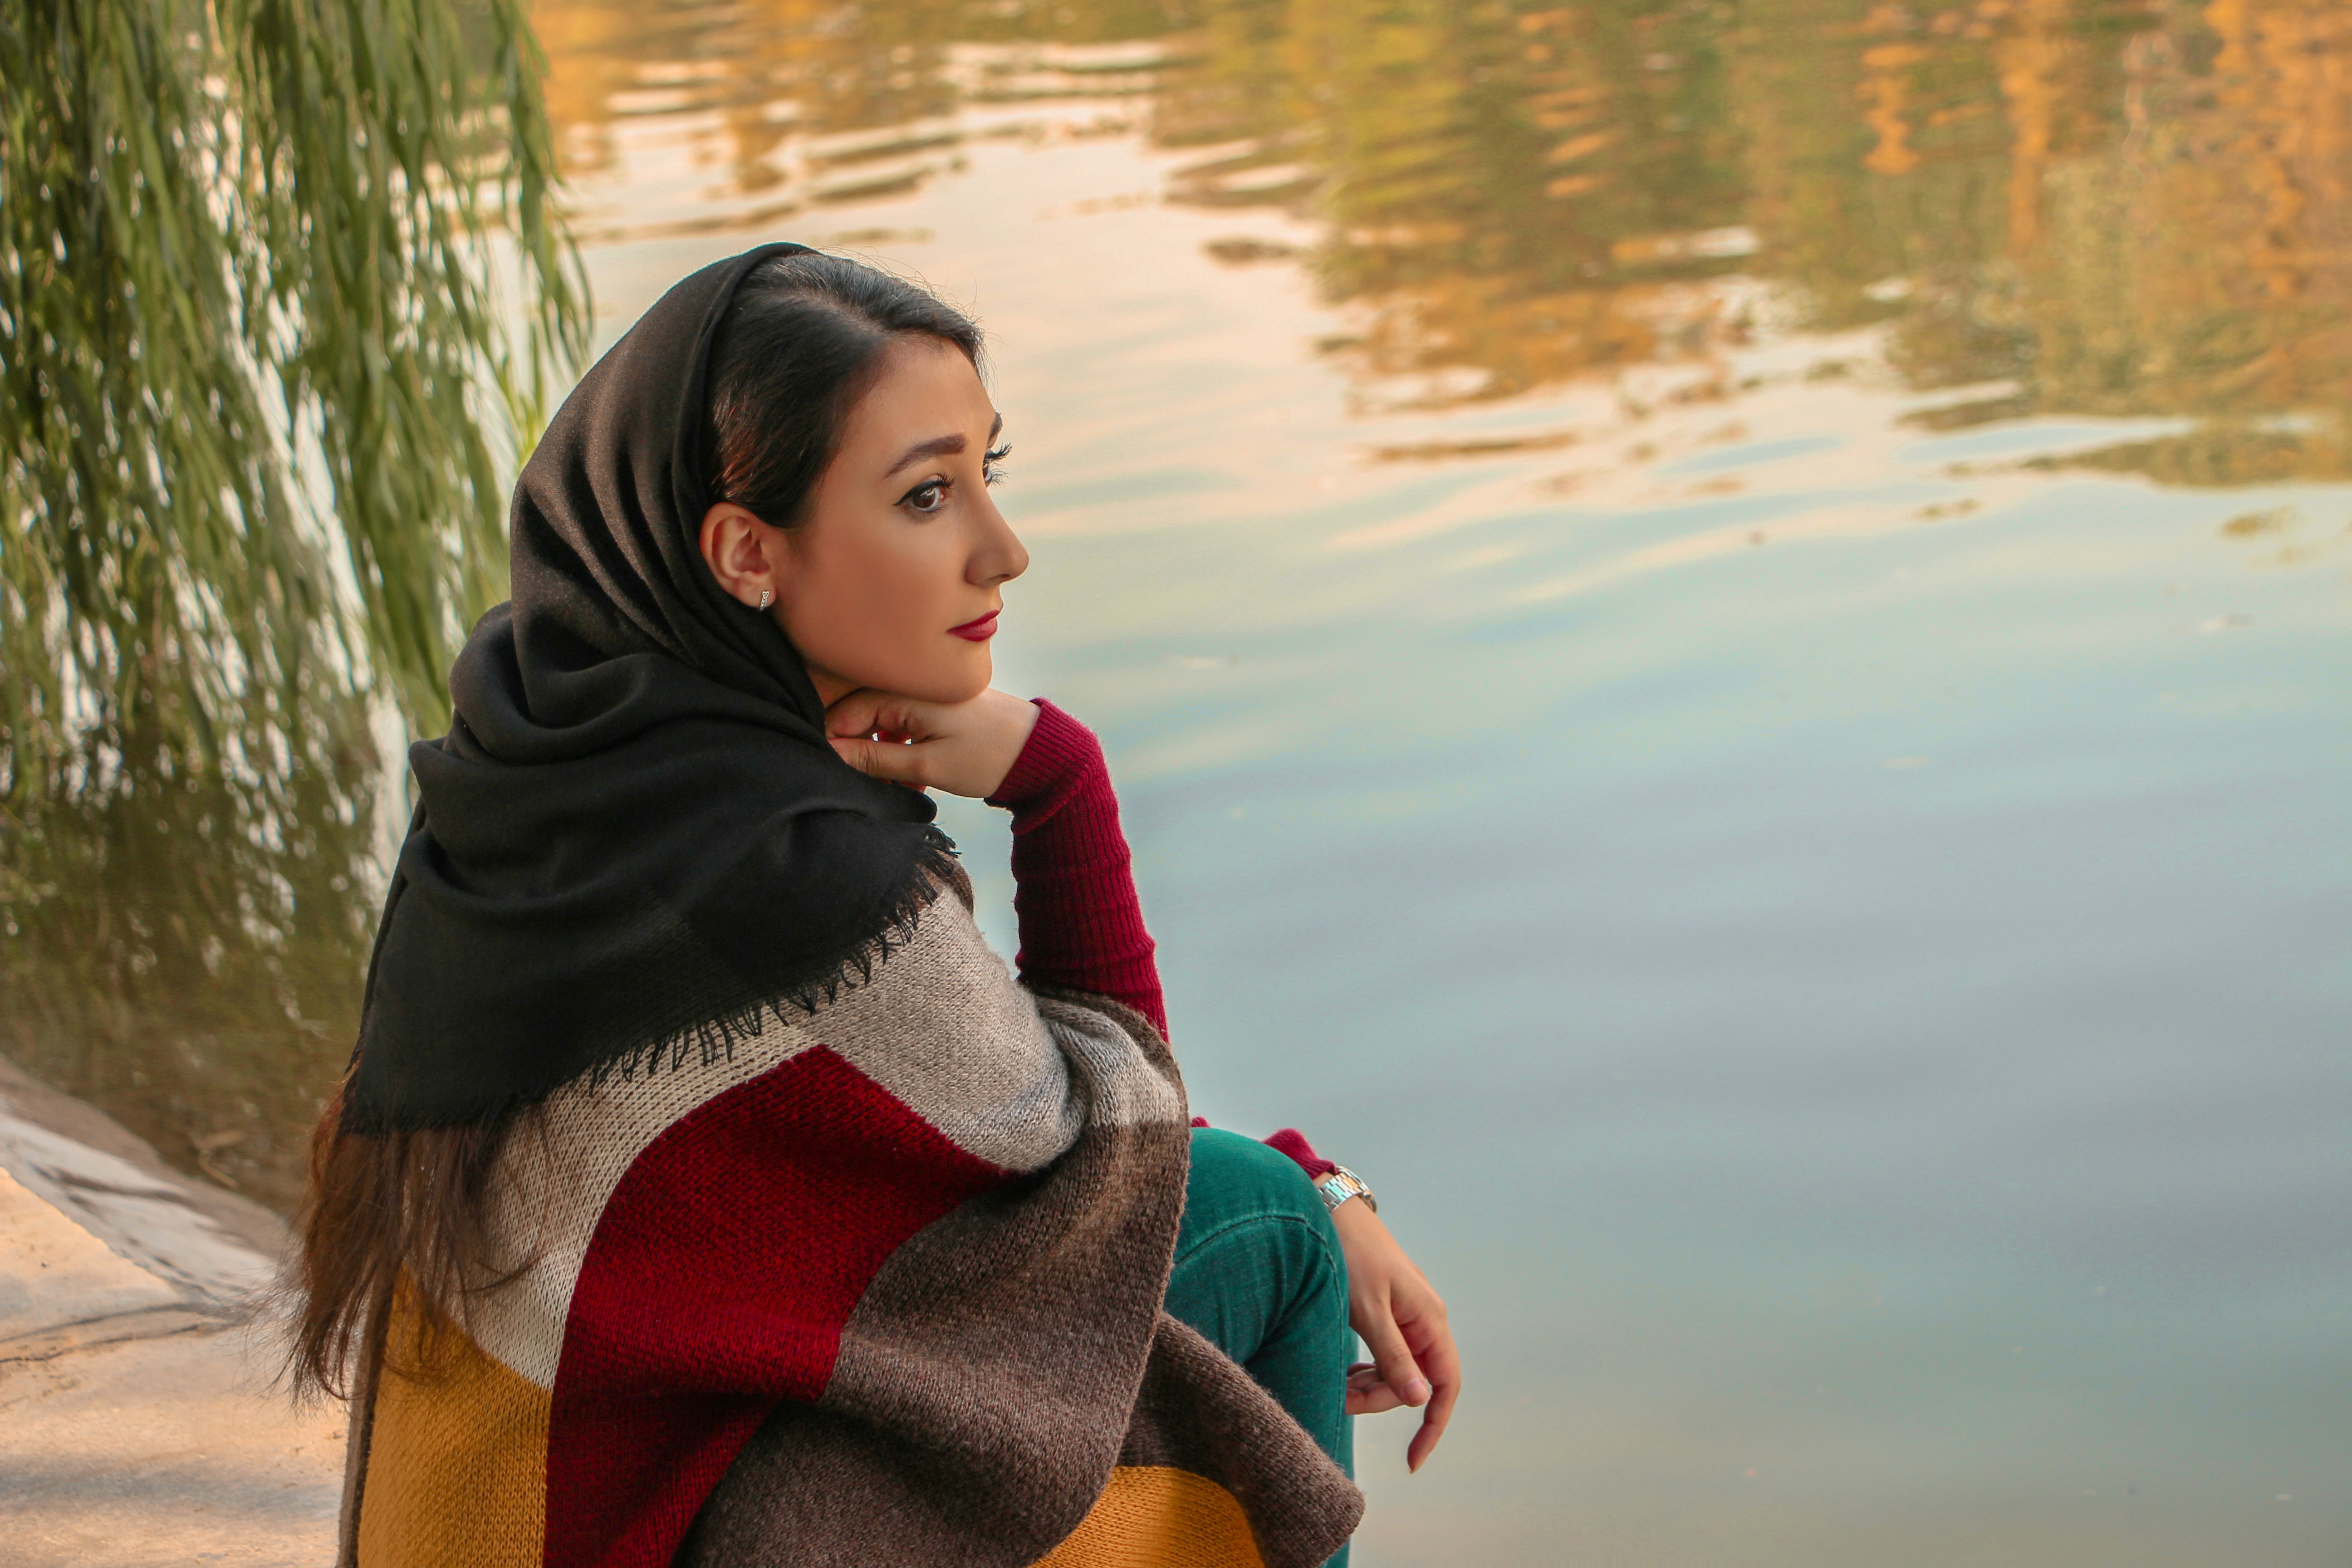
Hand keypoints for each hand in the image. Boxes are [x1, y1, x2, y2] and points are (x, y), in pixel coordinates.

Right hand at [826, 687, 1040, 799]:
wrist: (1041, 754)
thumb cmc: (987, 757)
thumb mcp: (926, 763)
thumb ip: (875, 759)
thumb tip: (830, 752)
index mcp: (907, 692)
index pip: (846, 712)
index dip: (833, 743)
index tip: (832, 773)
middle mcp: (914, 687)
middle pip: (863, 718)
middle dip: (860, 753)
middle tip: (868, 785)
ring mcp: (927, 697)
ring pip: (884, 726)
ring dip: (884, 757)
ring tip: (897, 787)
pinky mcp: (939, 710)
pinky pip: (906, 727)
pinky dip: (904, 752)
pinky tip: (914, 780)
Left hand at [1331, 1195, 1458, 1471]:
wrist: (1328, 1211)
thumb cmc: (1350, 1254)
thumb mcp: (1369, 1310)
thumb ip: (1394, 1357)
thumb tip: (1420, 1400)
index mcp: (1429, 1320)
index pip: (1446, 1386)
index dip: (1434, 1426)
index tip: (1413, 1460)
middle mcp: (1423, 1322)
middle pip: (1413, 1384)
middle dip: (1379, 1400)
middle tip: (1340, 1399)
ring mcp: (1404, 1319)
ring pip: (1394, 1373)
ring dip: (1368, 1387)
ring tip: (1334, 1384)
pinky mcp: (1384, 1315)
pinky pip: (1381, 1357)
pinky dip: (1363, 1371)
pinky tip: (1342, 1372)